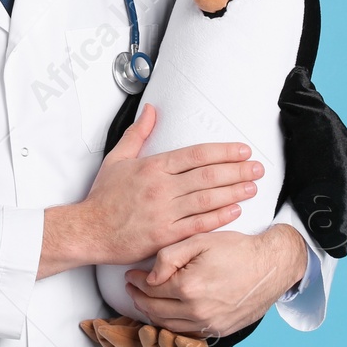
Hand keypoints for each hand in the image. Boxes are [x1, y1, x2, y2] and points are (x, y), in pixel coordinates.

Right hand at [38, 104, 262, 276]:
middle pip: (207, 176)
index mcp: (152, 167)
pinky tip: (235, 210)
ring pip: (206, 200)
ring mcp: (164, 213)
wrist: (88, 230)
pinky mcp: (164, 236)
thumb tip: (150, 110)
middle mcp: (161, 188)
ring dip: (234, 192)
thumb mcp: (117, 158)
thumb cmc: (103, 197)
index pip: (196, 155)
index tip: (242, 150)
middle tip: (258, 168)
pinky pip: (197, 225)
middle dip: (237, 170)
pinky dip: (218, 217)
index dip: (223, 152)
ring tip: (253, 186)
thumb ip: (138, 133)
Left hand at [122, 223, 306, 338]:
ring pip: (168, 326)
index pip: (150, 289)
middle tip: (133, 289)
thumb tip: (149, 277)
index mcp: (189, 287)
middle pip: (154, 311)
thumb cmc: (238, 250)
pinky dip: (173, 325)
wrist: (271, 266)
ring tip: (146, 301)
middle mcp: (197, 310)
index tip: (131, 276)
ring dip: (152, 315)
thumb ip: (169, 257)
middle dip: (138, 299)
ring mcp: (209, 324)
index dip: (136, 282)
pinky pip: (188, 333)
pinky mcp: (219, 330)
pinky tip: (169, 314)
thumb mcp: (200, 241)